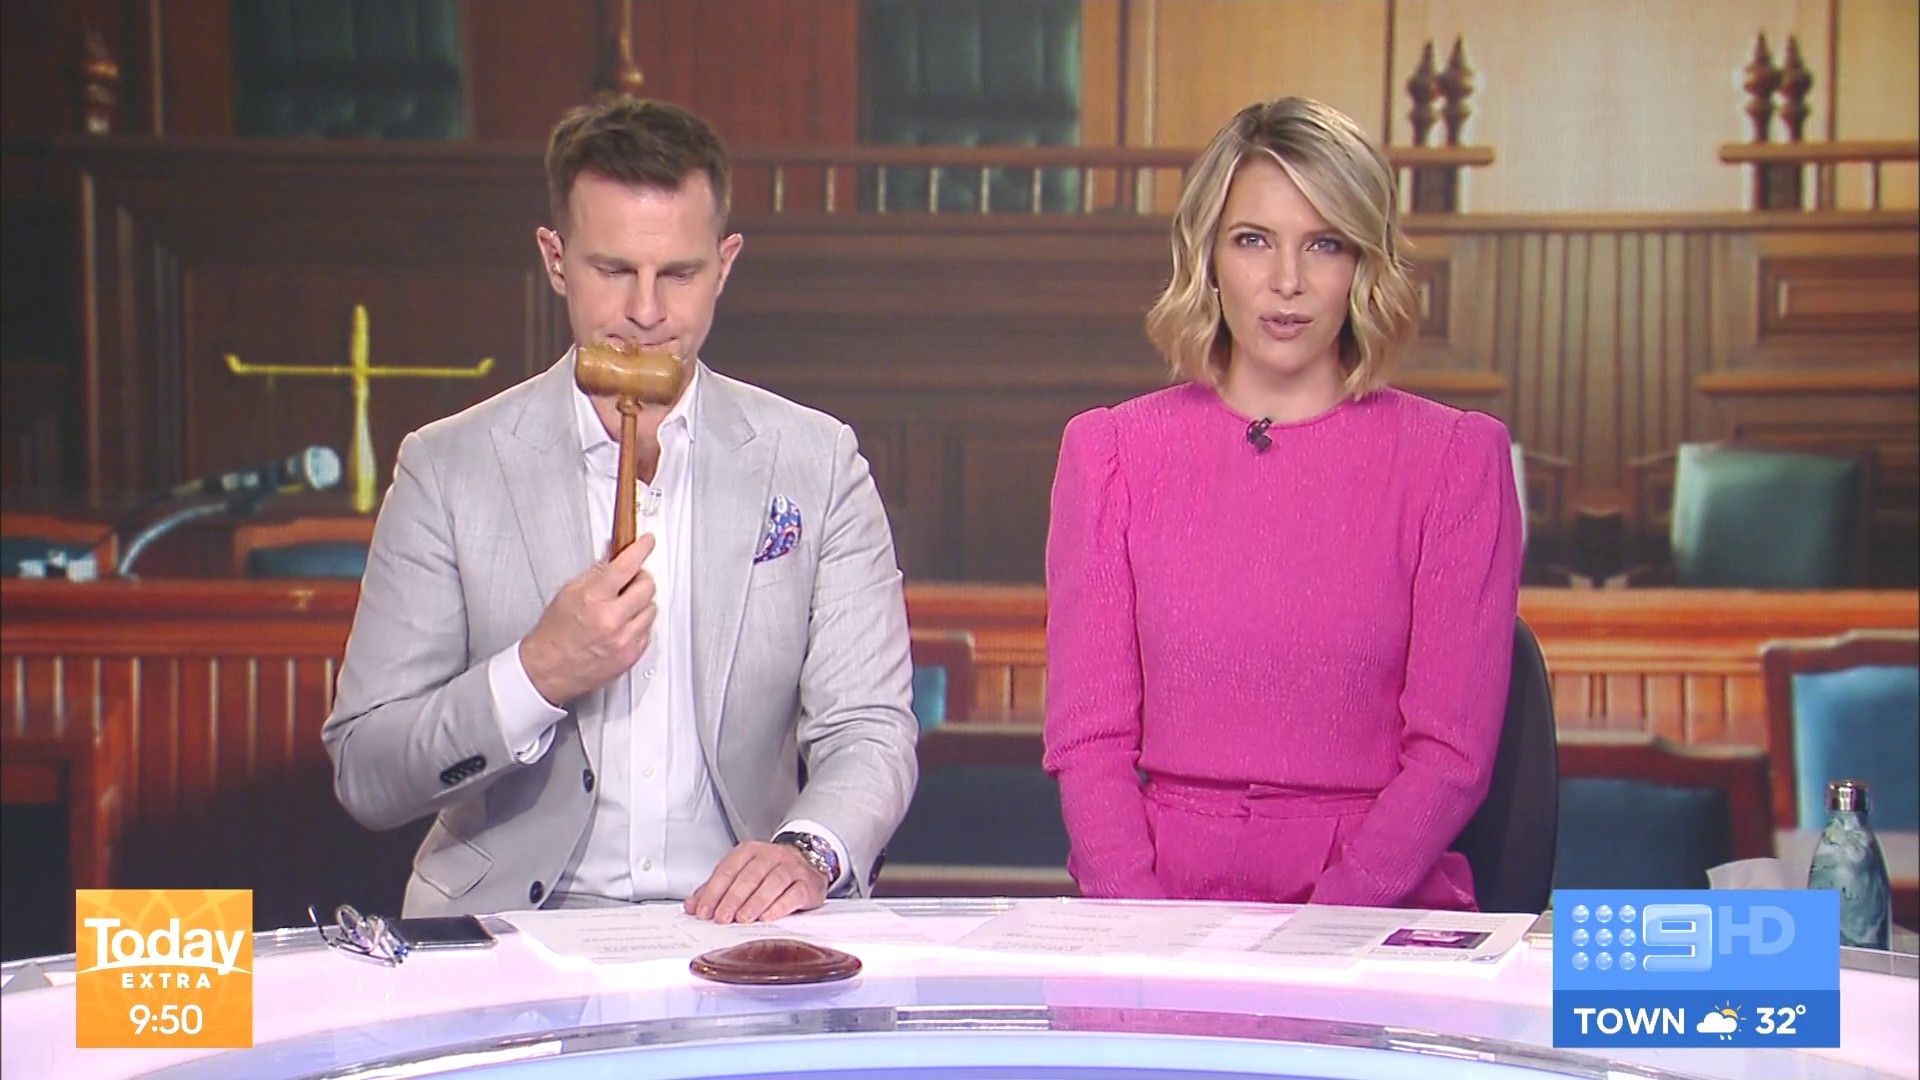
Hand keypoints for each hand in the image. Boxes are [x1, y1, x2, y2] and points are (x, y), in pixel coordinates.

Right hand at [519, 533, 657, 705]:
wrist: (548, 669)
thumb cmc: (554, 634)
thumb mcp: (568, 593)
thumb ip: (596, 574)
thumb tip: (615, 557)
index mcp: (593, 599)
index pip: (627, 565)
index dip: (640, 549)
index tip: (647, 543)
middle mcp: (612, 619)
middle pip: (647, 585)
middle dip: (640, 579)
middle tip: (630, 581)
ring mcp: (624, 639)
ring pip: (652, 608)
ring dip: (640, 603)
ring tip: (621, 608)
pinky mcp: (632, 655)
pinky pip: (648, 630)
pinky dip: (639, 624)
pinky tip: (622, 625)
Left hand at [684, 841, 828, 923]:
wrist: (808, 864)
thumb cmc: (770, 872)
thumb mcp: (741, 875)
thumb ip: (716, 889)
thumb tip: (692, 906)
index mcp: (750, 851)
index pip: (727, 869)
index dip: (713, 891)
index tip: (704, 911)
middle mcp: (771, 855)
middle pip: (749, 876)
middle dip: (732, 899)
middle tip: (722, 918)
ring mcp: (791, 868)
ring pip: (772, 883)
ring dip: (755, 902)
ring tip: (742, 919)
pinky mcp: (807, 883)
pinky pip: (793, 894)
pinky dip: (779, 906)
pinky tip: (767, 917)